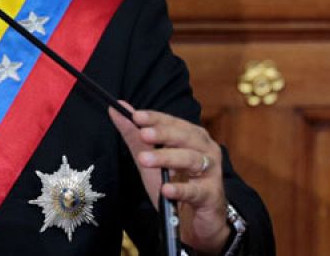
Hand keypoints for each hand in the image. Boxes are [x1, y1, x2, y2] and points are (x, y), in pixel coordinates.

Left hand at [110, 104, 230, 254]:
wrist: (195, 220)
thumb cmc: (176, 184)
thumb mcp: (152, 161)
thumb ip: (135, 136)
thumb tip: (117, 108)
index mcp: (193, 137)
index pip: (173, 122)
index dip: (156, 119)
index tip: (136, 116)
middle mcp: (206, 149)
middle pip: (185, 137)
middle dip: (163, 134)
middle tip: (143, 134)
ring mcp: (211, 172)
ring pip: (191, 160)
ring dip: (167, 158)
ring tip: (145, 160)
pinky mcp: (211, 195)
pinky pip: (195, 190)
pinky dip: (180, 189)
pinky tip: (166, 189)